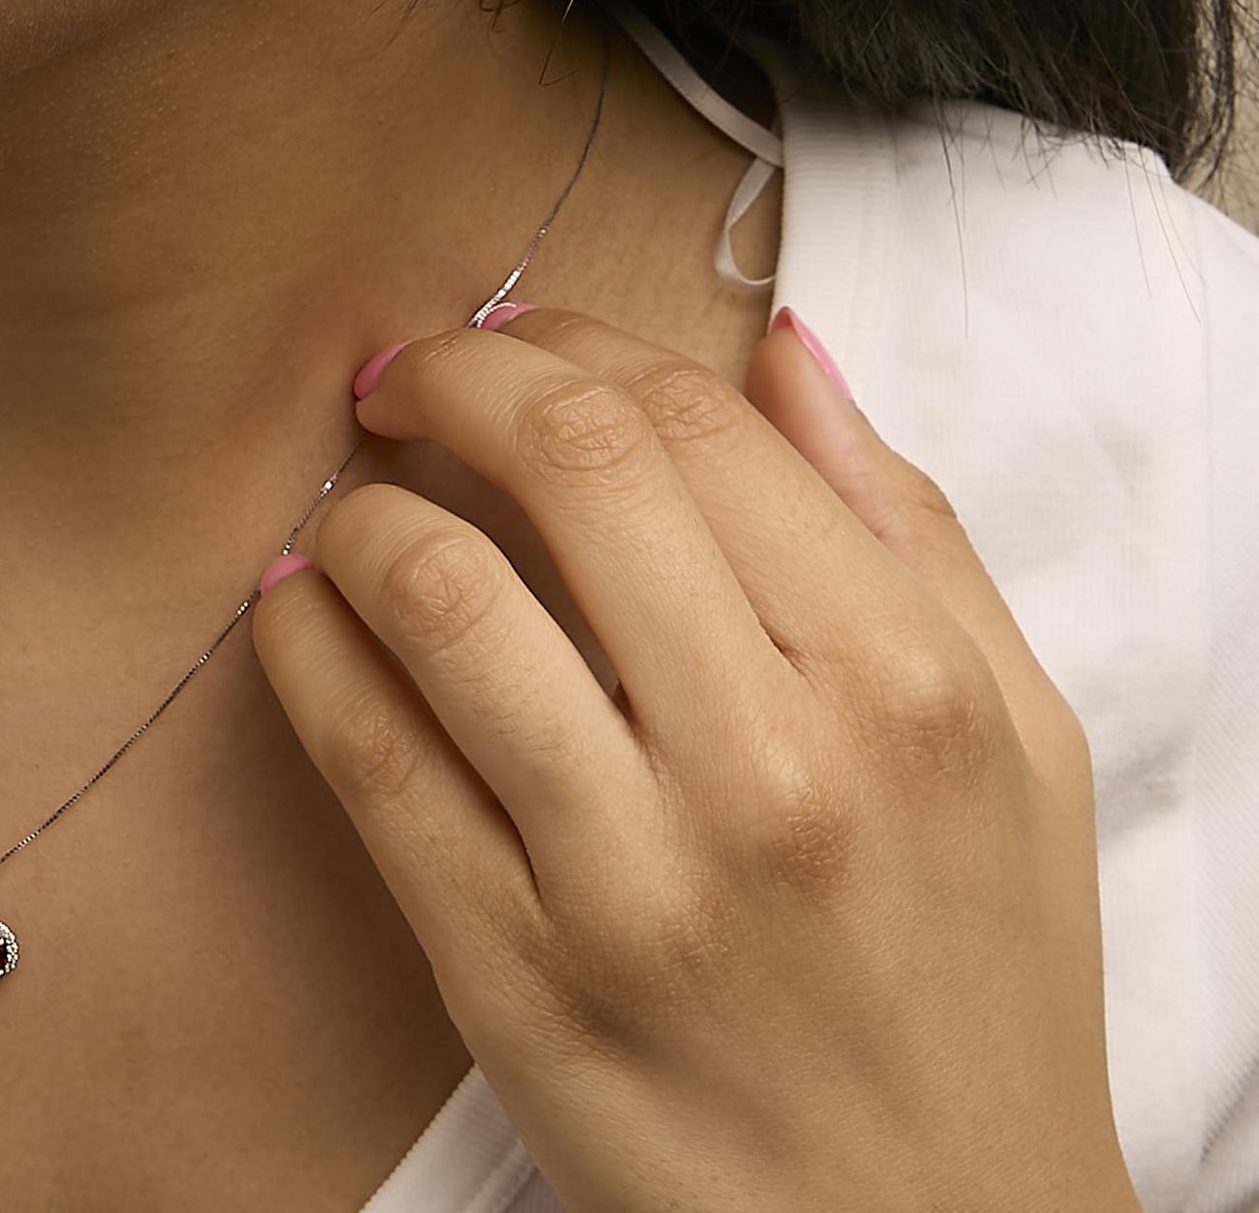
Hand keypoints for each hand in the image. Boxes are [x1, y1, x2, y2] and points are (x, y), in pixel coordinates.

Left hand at [250, 304, 1140, 1212]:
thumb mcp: (1016, 736)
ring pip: (444, 596)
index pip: (695, 420)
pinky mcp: (515, 977)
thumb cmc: (983, 976)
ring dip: (363, 512)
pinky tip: (296, 608)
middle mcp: (776, 762)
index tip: (511, 334)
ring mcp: (633, 877)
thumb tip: (785, 347)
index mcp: (903, 678)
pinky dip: (305, 649)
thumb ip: (906, 524)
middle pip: (570, 463)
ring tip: (350, 505)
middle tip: (402, 373)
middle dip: (452, 372)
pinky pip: (369, 762)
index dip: (571, 340)